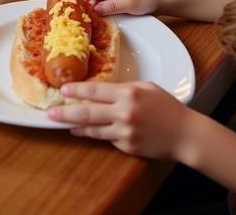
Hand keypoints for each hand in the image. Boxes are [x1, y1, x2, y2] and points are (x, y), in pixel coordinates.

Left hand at [47, 81, 193, 158]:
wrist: (185, 134)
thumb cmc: (166, 106)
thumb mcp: (146, 88)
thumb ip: (123, 88)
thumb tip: (101, 90)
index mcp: (128, 94)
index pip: (95, 91)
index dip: (76, 90)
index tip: (62, 89)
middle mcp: (124, 113)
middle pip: (88, 113)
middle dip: (66, 113)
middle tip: (51, 113)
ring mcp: (125, 133)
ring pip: (94, 130)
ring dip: (77, 127)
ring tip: (64, 124)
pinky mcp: (128, 147)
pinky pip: (108, 139)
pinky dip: (98, 135)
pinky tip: (88, 132)